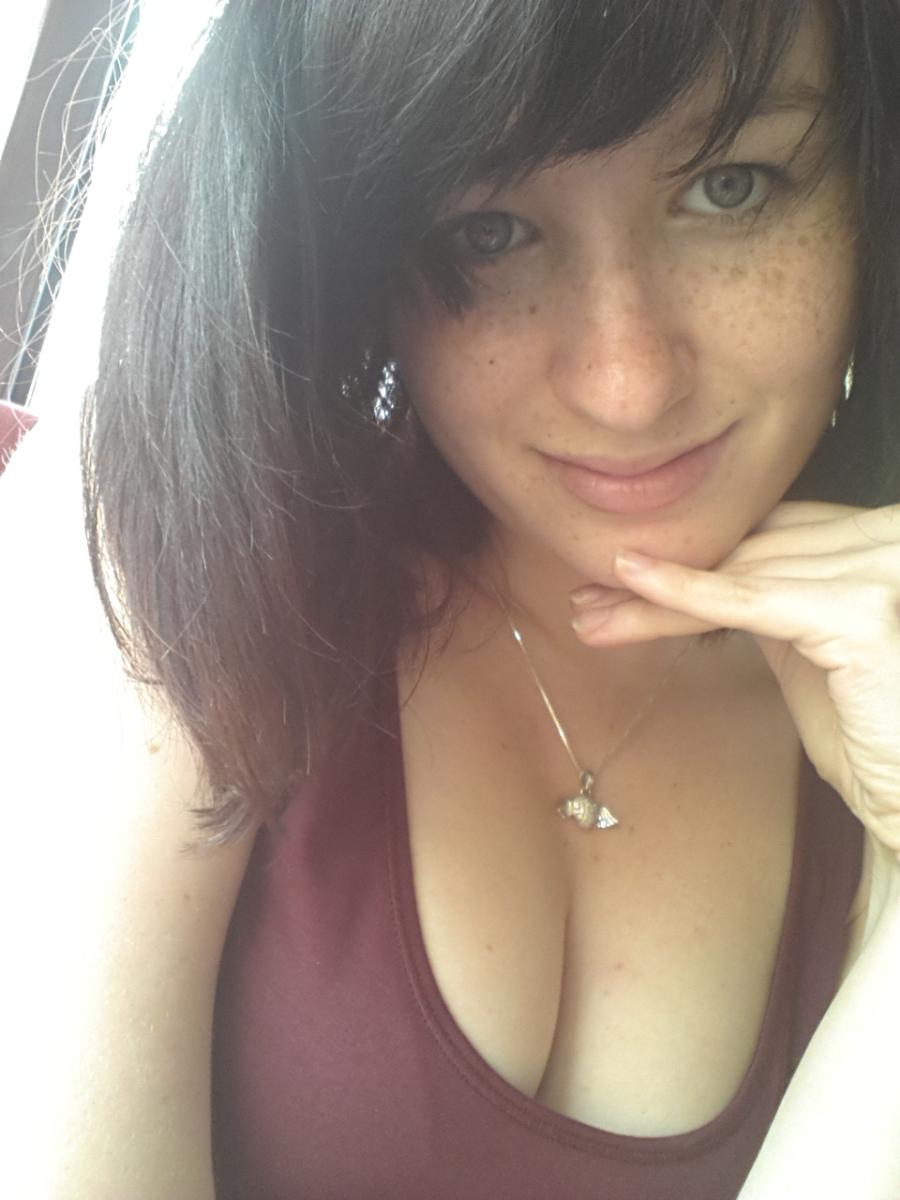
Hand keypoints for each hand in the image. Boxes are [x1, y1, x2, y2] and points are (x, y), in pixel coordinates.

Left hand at [570, 501, 899, 860]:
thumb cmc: (869, 730)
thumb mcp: (808, 643)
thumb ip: (771, 595)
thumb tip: (695, 577)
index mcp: (873, 539)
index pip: (765, 530)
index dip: (690, 551)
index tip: (618, 573)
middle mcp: (884, 538)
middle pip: (746, 549)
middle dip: (660, 575)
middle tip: (587, 595)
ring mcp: (880, 568)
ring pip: (737, 575)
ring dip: (652, 595)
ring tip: (589, 610)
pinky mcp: (860, 611)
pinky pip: (750, 600)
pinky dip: (684, 594)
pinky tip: (633, 584)